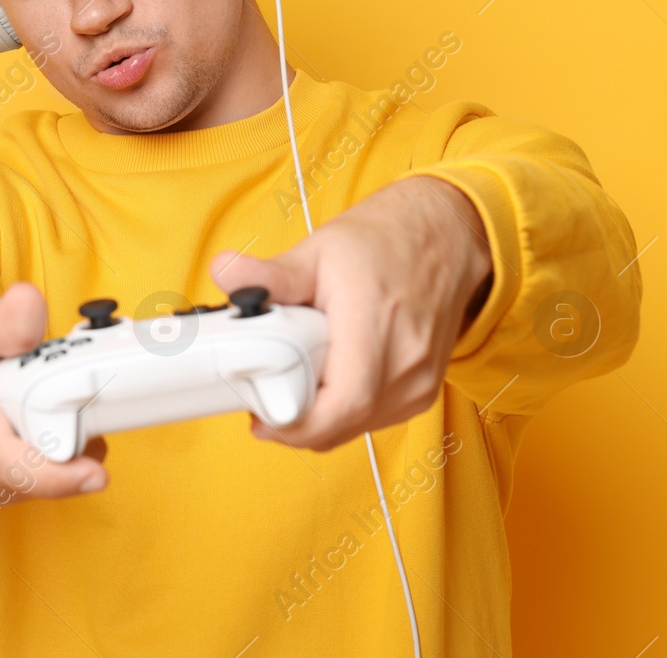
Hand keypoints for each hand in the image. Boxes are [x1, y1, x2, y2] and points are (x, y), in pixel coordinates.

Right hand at [0, 282, 108, 505]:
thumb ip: (14, 317)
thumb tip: (29, 304)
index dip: (49, 474)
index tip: (93, 473)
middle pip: (15, 476)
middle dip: (65, 464)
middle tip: (89, 432)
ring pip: (13, 490)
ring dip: (49, 471)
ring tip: (62, 430)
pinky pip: (3, 494)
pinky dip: (27, 477)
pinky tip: (33, 445)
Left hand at [210, 177, 492, 451]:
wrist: (444, 237)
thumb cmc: (384, 241)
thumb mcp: (319, 249)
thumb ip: (270, 274)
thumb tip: (223, 272)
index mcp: (377, 325)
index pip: (343, 402)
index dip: (297, 423)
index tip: (259, 416)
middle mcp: (407, 362)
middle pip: (343, 424)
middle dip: (295, 423)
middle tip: (261, 401)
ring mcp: (419, 382)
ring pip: (355, 428)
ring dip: (317, 419)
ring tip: (291, 385)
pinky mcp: (422, 392)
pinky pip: (372, 420)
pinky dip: (341, 412)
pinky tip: (323, 383)